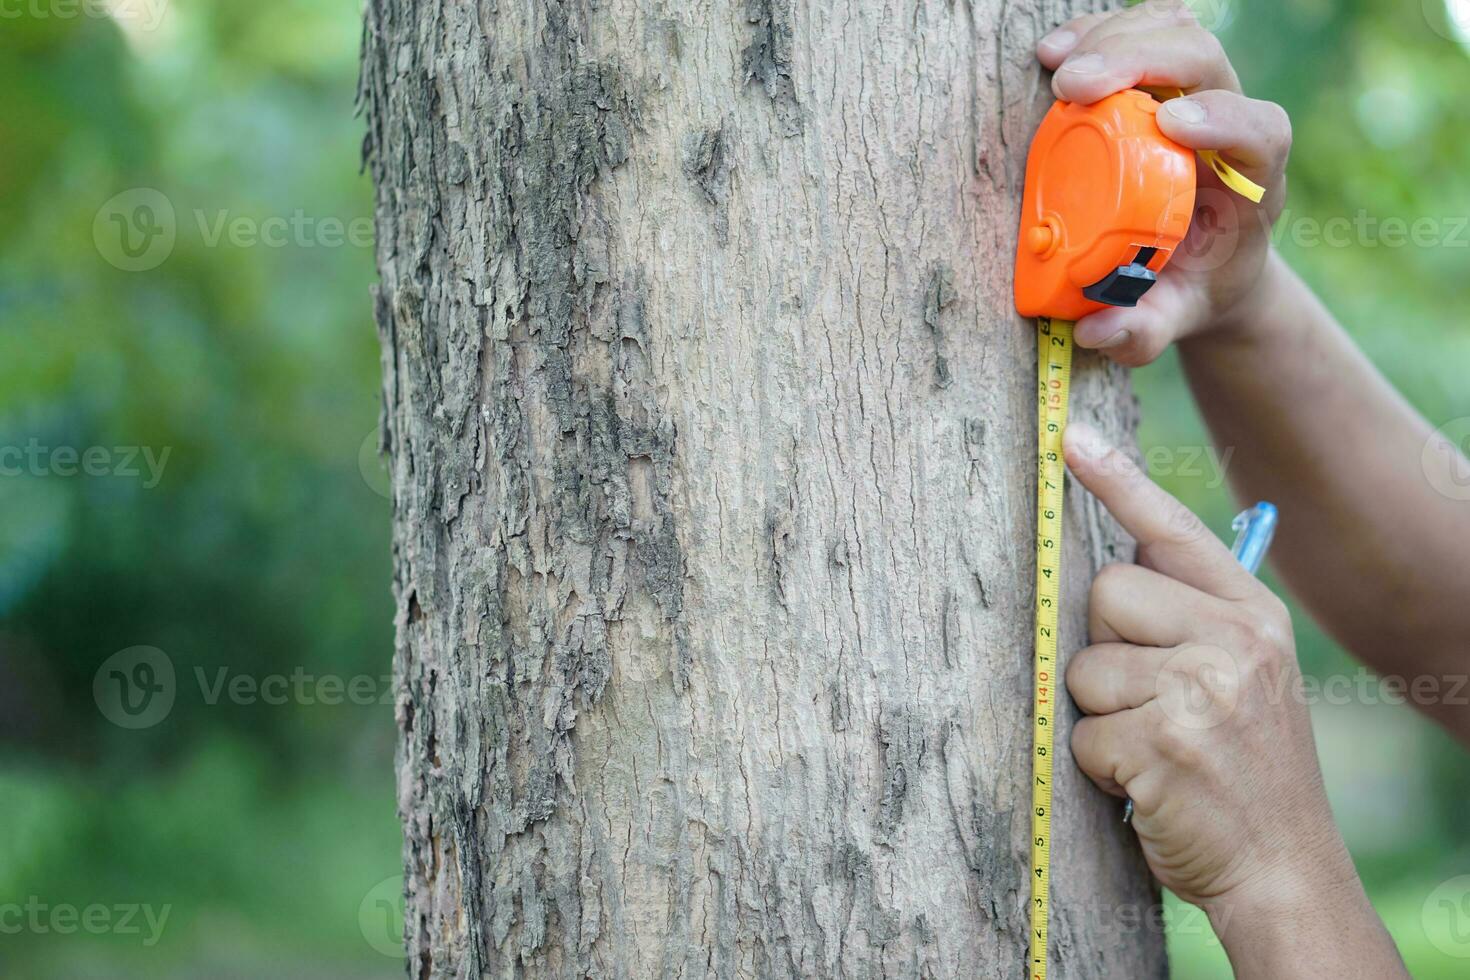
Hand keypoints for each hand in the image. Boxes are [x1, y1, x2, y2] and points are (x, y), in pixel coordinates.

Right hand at [1035, 0, 1291, 364]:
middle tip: (1076, 87)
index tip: (1170, 124)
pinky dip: (1095, 32)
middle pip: (1205, 58)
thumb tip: (1096, 330)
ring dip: (1114, 38)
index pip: (1260, 128)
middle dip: (1142, 60)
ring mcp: (1195, 91)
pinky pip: (1138, 32)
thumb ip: (1144, 333)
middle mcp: (1229, 123)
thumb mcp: (1176, 320)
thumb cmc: (1190, 288)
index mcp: (1253, 180)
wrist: (1202, 261)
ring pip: (1173, 30)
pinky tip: (1052, 52)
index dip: (1222, 117)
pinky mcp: (1158, 81)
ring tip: (1059, 67)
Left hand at [1061, 423, 1350, 920]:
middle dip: (1105, 645)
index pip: (1175, 529)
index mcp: (1253, 615)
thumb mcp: (1245, 677)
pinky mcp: (1166, 739)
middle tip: (1148, 699)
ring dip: (1100, 713)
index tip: (1067, 438)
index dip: (1117, 482)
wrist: (1283, 867)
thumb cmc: (1243, 766)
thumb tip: (1109, 565)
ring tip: (1152, 745)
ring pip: (1084, 663)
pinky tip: (1146, 781)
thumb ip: (1191, 618)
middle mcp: (1236, 640)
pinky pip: (1083, 728)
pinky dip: (1100, 762)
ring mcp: (1203, 688)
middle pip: (1107, 590)